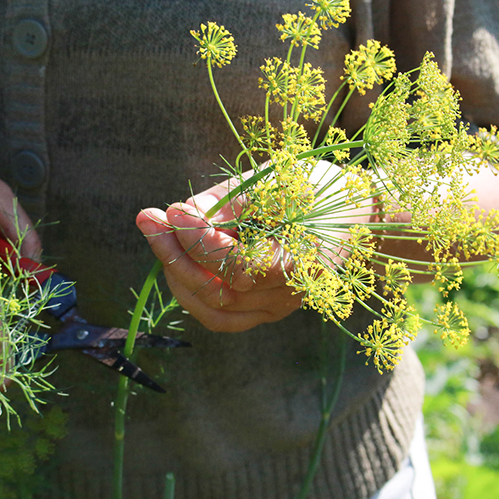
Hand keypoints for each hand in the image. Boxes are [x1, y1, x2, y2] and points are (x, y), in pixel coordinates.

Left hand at [136, 178, 302, 332]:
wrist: (350, 212)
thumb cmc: (313, 188)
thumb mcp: (275, 182)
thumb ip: (227, 203)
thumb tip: (180, 217)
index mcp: (302, 261)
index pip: (236, 265)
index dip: (198, 239)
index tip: (173, 209)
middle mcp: (290, 295)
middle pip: (220, 292)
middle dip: (176, 255)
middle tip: (148, 219)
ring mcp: (278, 308)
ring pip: (214, 309)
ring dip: (179, 274)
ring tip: (160, 236)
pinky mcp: (266, 310)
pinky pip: (223, 316)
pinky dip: (194, 294)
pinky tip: (178, 263)